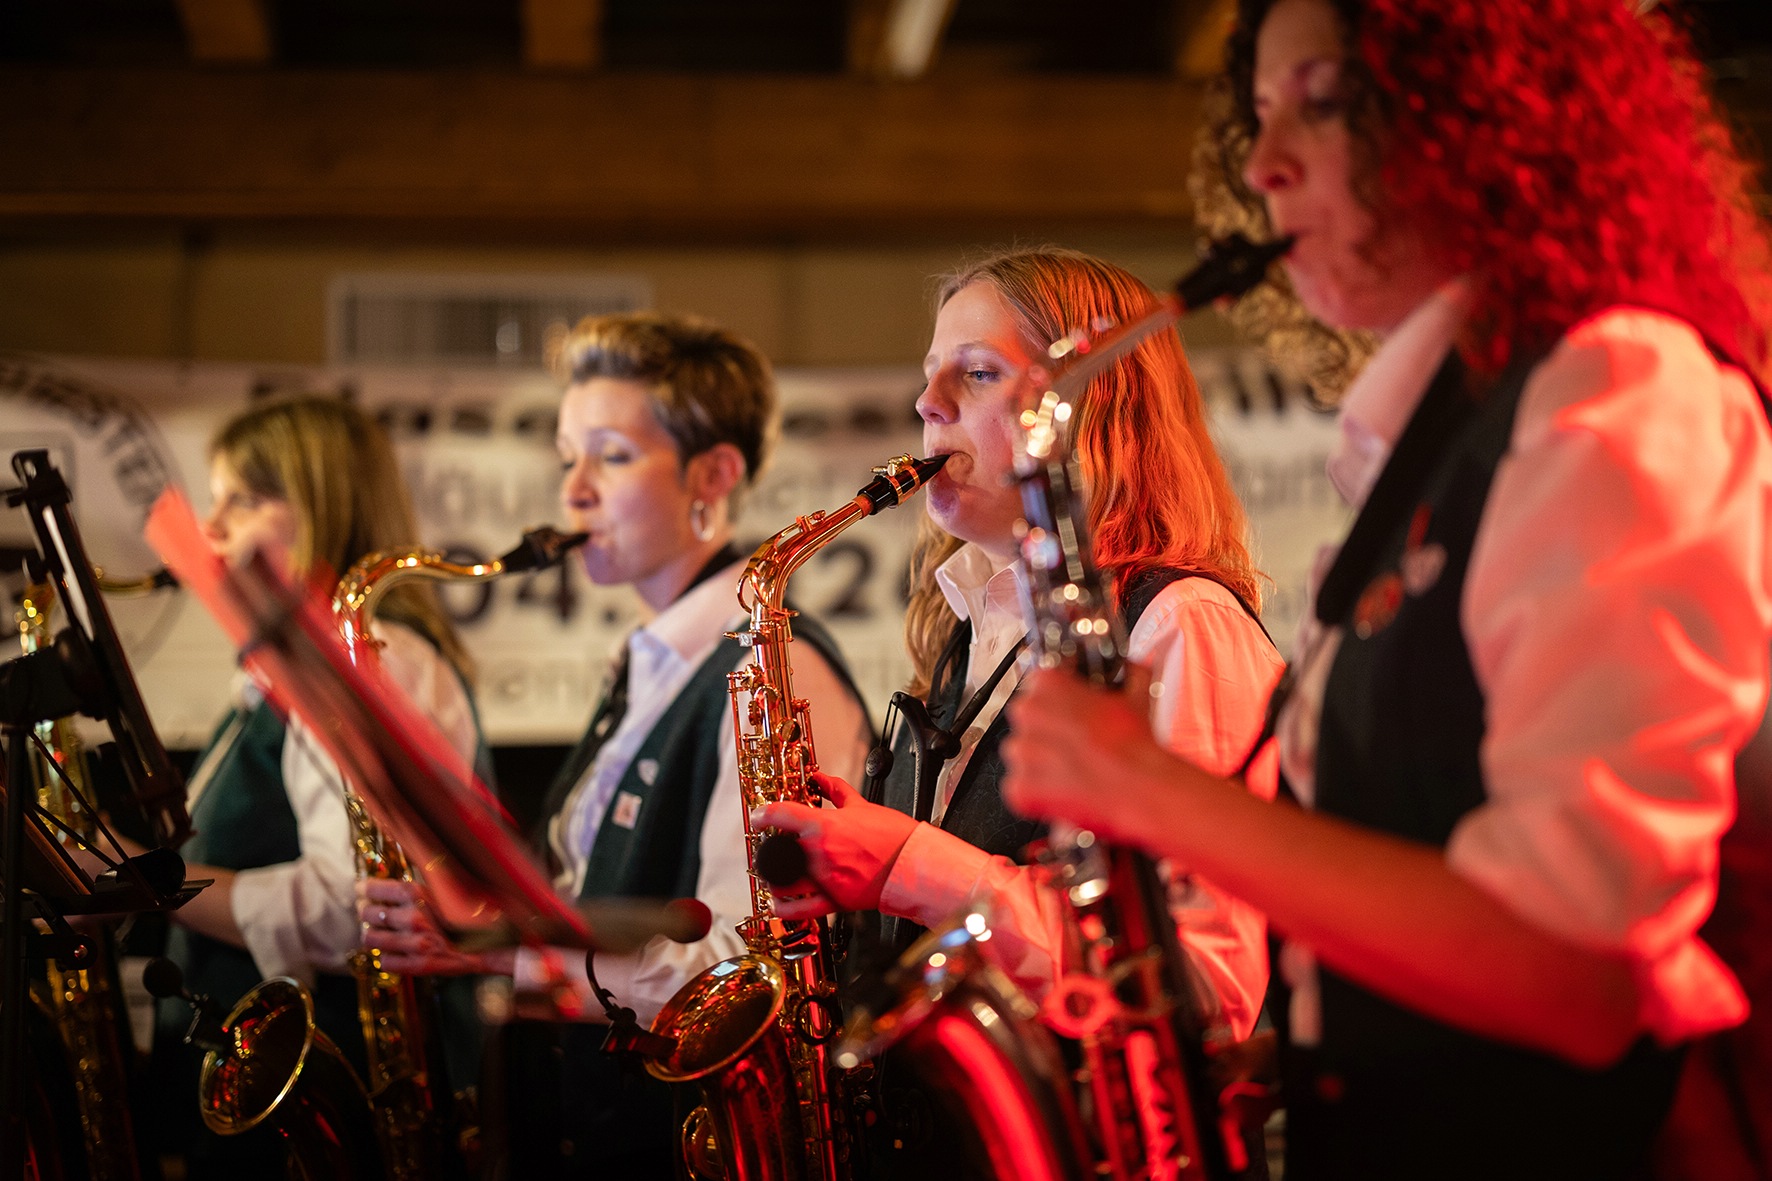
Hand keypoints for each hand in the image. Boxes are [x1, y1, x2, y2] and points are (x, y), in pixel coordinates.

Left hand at [357, 878, 509, 976]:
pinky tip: (397, 952)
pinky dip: (388, 958)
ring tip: (382, 934)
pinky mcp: (417, 966)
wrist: (491, 944)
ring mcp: (415, 943)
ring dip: (375, 936)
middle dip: (369, 913)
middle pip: (368, 913)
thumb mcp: (444, 891)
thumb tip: (391, 883)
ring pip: (371, 939)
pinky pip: (385, 962)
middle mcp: (413, 917)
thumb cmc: (468, 915)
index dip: (365, 890)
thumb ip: (418, 886)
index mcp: (419, 894)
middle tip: (373, 914)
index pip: (374, 889)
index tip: (362, 891)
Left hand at [751, 773, 917, 918]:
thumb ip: (837, 791)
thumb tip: (822, 778)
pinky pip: (801, 910)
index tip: (758, 817)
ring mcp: (825, 879)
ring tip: (774, 874)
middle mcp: (819, 854)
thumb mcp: (863, 806)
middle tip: (772, 845)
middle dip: (770, 848)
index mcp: (824, 826)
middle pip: (777, 851)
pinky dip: (784, 909)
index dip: (763, 814)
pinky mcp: (835, 901)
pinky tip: (778, 904)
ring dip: (773, 878)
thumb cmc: (894, 837)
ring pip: (784, 882)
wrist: (915, 864)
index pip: (780, 815)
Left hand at [1002, 663, 1174, 843]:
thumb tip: (1131, 669)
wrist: (1139, 787)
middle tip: (1076, 742)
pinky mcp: (1019, 786)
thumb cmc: (1133, 745)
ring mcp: (1021, 751)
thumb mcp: (1136, 693)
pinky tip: (1066, 788)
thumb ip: (1129, 672)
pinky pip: (1022, 786)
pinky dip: (1039, 791)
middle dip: (1049, 729)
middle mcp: (1027, 712)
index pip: (1041, 683)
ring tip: (1074, 767)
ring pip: (1024, 752)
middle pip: (1029, 718)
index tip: (1071, 707)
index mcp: (1047, 683)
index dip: (1060, 698)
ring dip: (1043, 760)